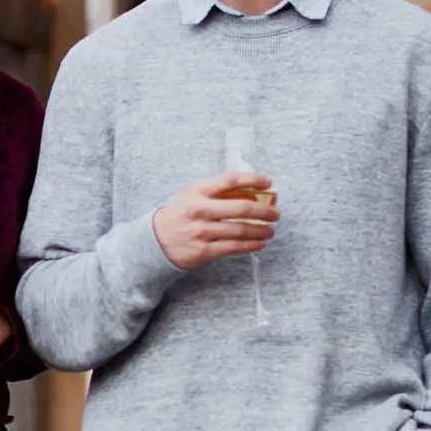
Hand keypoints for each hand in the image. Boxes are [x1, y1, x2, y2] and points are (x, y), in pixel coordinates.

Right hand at [153, 171, 277, 269]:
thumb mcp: (192, 194)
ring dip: (261, 230)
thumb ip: (217, 190)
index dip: (253, 179)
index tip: (268, 182)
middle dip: (265, 211)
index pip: (231, 180)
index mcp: (198, 191)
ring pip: (241, 230)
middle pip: (242, 208)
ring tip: (270, 230)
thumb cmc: (179, 214)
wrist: (155, 240)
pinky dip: (251, 245)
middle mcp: (200, 210)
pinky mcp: (204, 250)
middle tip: (275, 214)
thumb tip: (250, 190)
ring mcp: (202, 231)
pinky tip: (259, 243)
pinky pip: (234, 247)